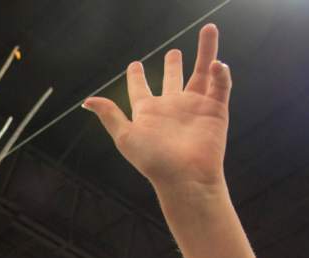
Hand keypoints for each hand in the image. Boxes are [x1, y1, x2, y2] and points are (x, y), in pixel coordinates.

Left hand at [83, 23, 230, 188]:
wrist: (185, 177)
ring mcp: (195, 108)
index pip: (141, 89)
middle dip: (174, 65)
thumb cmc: (154, 161)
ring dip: (206, 51)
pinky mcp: (216, 111)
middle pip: (174, 78)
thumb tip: (87, 102)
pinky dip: (221, 73)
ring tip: (208, 29)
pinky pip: (220, 86)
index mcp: (150, 112)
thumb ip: (110, 115)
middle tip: (174, 52)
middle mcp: (173, 107)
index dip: (137, 76)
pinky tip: (217, 62)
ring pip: (202, 73)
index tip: (135, 65)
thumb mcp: (125, 137)